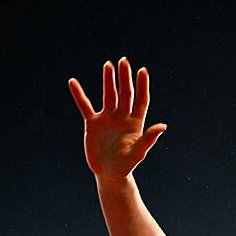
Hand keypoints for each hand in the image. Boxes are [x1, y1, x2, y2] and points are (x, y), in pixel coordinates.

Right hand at [68, 58, 166, 179]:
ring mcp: (107, 118)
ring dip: (108, 80)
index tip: (142, 70)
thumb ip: (149, 138)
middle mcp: (122, 117)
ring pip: (108, 95)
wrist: (109, 174)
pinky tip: (73, 82)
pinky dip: (79, 95)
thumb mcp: (138, 152)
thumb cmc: (126, 165)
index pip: (140, 100)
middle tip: (124, 61)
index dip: (142, 86)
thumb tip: (163, 125)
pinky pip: (85, 106)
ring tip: (108, 65)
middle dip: (125, 78)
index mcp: (135, 123)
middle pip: (125, 93)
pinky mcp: (92, 123)